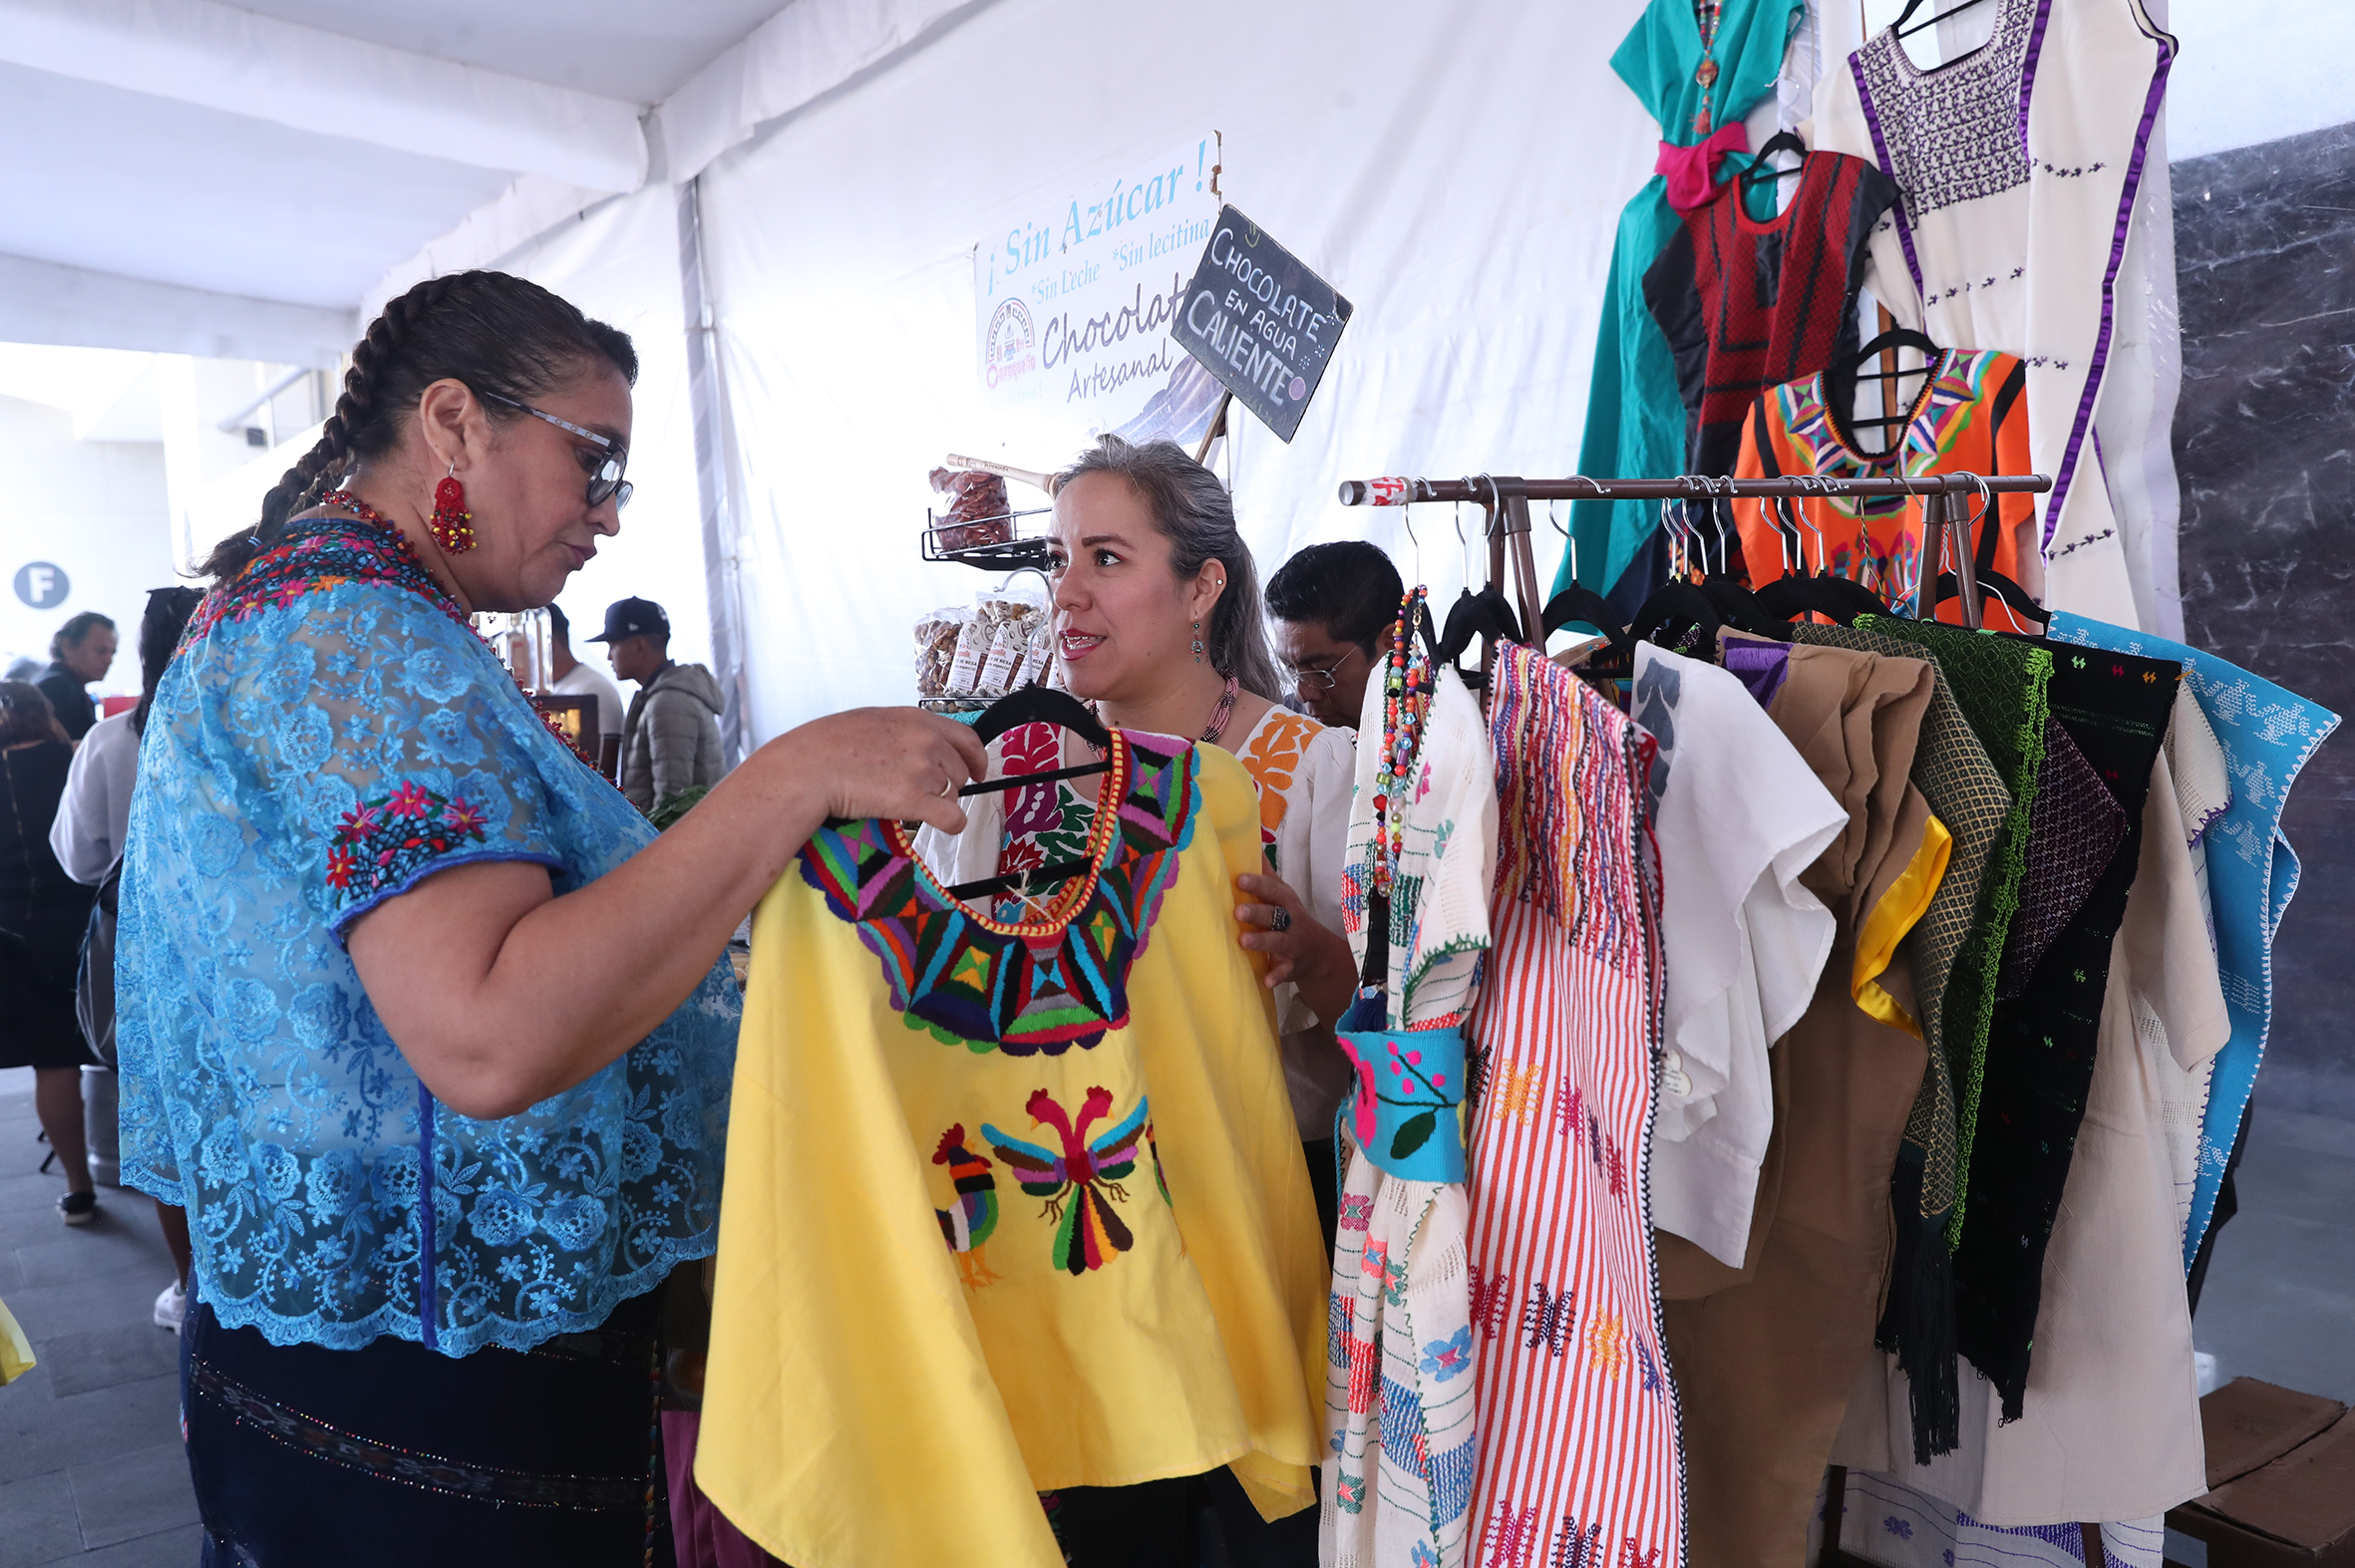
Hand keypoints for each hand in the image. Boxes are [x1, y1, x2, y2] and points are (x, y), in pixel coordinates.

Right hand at [777, 707, 987, 833]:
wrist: (809, 767)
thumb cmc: (828, 745)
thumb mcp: (873, 721)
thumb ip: (904, 730)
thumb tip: (920, 745)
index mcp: (917, 719)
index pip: (966, 738)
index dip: (976, 758)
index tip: (978, 771)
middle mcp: (926, 741)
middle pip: (959, 771)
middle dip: (947, 785)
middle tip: (922, 793)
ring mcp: (923, 770)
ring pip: (953, 794)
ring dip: (937, 802)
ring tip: (904, 802)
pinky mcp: (914, 800)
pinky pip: (952, 818)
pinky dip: (951, 824)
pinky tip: (940, 825)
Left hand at [1235, 871, 1355, 1025]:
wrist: (1320, 955)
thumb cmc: (1292, 918)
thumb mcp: (1284, 897)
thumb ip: (1268, 876)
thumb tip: (1253, 845)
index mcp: (1287, 902)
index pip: (1274, 890)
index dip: (1258, 884)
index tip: (1240, 878)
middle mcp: (1292, 921)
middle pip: (1276, 914)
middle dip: (1257, 912)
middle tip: (1237, 910)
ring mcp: (1294, 944)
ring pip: (1279, 941)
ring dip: (1262, 941)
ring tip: (1243, 941)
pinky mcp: (1293, 966)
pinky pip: (1286, 971)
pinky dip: (1277, 976)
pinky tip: (1266, 981)